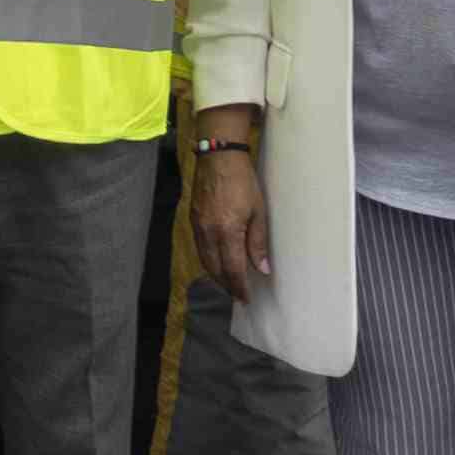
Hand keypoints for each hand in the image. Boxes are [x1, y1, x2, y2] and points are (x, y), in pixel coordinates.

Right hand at [183, 137, 272, 296]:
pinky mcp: (193, 219)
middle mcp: (208, 233)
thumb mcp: (258, 211)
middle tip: (238, 294)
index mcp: (227, 232)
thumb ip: (257, 242)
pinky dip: (208, 260)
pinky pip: (200, 248)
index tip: (246, 298)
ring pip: (205, 260)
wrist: (218, 157)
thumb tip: (262, 268)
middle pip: (215, 269)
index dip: (239, 287)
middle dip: (227, 285)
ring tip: (229, 282)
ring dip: (216, 274)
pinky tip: (218, 260)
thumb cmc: (243, 181)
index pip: (233, 269)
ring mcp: (198, 226)